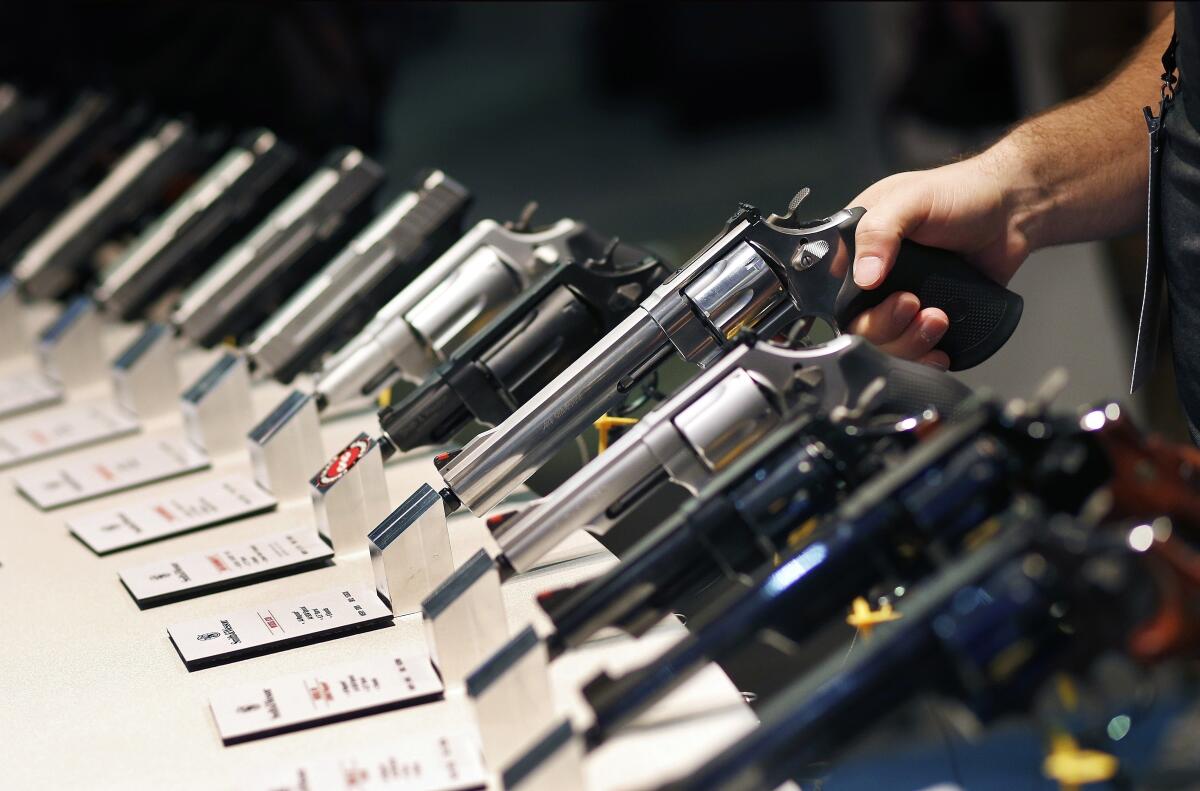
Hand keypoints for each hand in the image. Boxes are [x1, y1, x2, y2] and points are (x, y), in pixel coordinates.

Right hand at [846, 155, 1031, 368]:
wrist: (1013, 212)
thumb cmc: (961, 193)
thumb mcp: (911, 199)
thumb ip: (879, 231)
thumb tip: (864, 277)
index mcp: (859, 247)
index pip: (836, 292)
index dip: (856, 307)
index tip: (893, 296)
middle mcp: (876, 277)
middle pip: (861, 326)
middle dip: (888, 327)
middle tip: (916, 305)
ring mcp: (903, 299)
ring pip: (887, 343)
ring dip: (910, 342)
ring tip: (938, 319)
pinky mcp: (929, 316)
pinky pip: (915, 350)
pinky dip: (925, 358)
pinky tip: (939, 350)